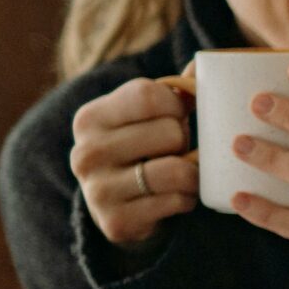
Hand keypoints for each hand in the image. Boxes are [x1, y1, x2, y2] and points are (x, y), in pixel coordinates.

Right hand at [70, 74, 196, 246]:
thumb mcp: (147, 115)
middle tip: (177, 149)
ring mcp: (97, 190)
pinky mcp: (116, 221)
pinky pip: (176, 201)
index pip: (148, 94)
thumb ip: (175, 89)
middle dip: (185, 141)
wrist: (117, 207)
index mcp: (90, 118)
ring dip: (192, 173)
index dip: (177, 104)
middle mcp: (86, 152)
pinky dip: (187, 199)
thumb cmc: (141, 148)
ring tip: (184, 172)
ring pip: (177, 170)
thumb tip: (202, 66)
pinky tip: (176, 196)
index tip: (178, 114)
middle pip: (169, 132)